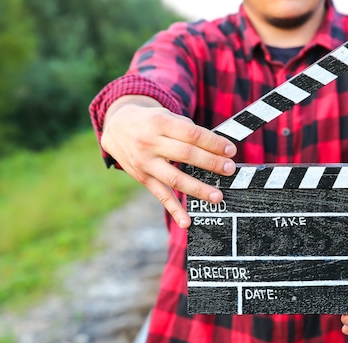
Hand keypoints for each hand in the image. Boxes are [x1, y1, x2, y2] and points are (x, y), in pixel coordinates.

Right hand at [101, 96, 236, 227]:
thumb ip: (187, 129)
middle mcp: (151, 143)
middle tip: (229, 169)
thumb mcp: (165, 116)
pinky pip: (161, 195)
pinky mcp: (142, 178)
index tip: (230, 150)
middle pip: (186, 154)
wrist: (116, 127)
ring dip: (198, 189)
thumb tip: (216, 149)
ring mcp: (146, 163)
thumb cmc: (150, 121)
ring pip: (175, 178)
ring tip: (217, 196)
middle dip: (211, 163)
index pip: (192, 134)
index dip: (213, 143)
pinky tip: (186, 222)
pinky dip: (174, 210)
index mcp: (160, 123)